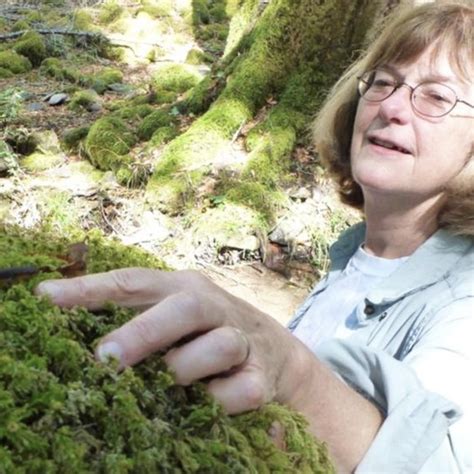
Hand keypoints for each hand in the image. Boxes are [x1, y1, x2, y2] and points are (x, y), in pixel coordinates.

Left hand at [35, 268, 305, 413]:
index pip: (135, 282)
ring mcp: (243, 338)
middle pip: (185, 306)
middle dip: (144, 332)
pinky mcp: (262, 376)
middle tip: (106, 359)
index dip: (91, 288)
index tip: (46, 299)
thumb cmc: (209, 334)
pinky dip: (217, 402)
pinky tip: (206, 404)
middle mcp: (215, 306)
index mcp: (184, 288)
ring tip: (171, 383)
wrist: (277, 350)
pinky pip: (239, 391)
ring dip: (187, 369)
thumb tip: (85, 342)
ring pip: (219, 345)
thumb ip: (138, 322)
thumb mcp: (176, 319)